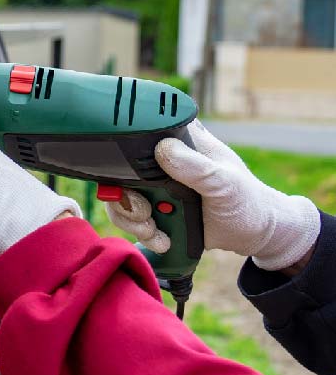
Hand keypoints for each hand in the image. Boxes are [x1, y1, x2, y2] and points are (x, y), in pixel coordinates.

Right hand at [104, 121, 319, 271]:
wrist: (253, 233)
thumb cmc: (247, 200)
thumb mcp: (224, 182)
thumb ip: (195, 167)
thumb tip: (161, 149)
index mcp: (182, 143)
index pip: (139, 135)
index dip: (122, 153)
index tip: (128, 176)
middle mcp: (162, 162)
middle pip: (119, 173)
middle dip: (126, 200)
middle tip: (145, 214)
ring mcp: (156, 187)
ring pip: (121, 199)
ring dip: (133, 222)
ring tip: (155, 232)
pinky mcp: (155, 210)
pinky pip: (131, 220)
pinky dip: (142, 234)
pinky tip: (163, 240)